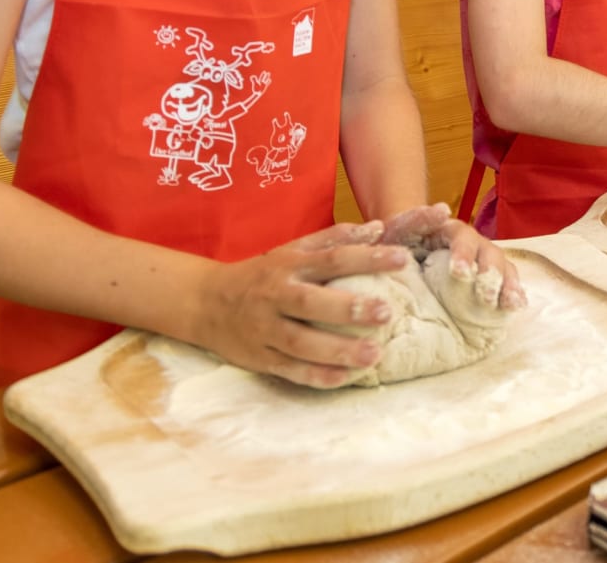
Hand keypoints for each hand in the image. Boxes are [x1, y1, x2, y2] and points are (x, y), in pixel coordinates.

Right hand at [189, 220, 415, 388]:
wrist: (204, 302)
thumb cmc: (262, 274)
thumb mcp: (292, 250)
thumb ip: (334, 239)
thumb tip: (377, 229)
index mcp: (289, 266)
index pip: (332, 258)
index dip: (367, 258)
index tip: (402, 259)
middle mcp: (277, 296)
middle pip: (312, 303)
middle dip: (349, 309)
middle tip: (386, 313)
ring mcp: (265, 329)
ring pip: (302, 343)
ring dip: (338, 350)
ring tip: (374, 354)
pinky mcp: (260, 358)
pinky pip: (290, 370)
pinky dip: (317, 376)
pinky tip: (346, 378)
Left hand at [373, 202, 527, 310]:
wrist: (404, 257)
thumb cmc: (400, 243)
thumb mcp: (400, 230)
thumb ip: (416, 219)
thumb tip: (443, 209)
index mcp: (451, 231)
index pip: (462, 237)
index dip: (464, 254)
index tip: (458, 273)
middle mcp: (473, 243)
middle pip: (489, 253)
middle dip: (489, 275)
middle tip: (484, 298)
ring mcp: (483, 261)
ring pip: (503, 268)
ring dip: (507, 285)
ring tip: (509, 304)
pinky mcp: (489, 280)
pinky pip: (507, 284)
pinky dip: (513, 294)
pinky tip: (516, 306)